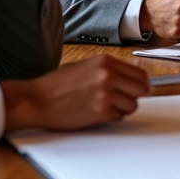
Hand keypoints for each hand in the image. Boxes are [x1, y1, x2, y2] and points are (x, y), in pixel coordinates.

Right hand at [1, 56, 151, 132]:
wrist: (37, 99)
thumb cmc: (56, 84)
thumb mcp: (85, 66)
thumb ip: (108, 70)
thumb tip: (129, 78)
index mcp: (105, 61)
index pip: (140, 73)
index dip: (142, 84)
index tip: (141, 89)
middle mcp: (108, 75)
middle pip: (141, 89)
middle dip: (135, 96)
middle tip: (125, 100)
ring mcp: (105, 93)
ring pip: (132, 105)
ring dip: (123, 108)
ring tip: (106, 106)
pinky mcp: (101, 111)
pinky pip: (118, 116)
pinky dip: (111, 117)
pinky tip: (96, 112)